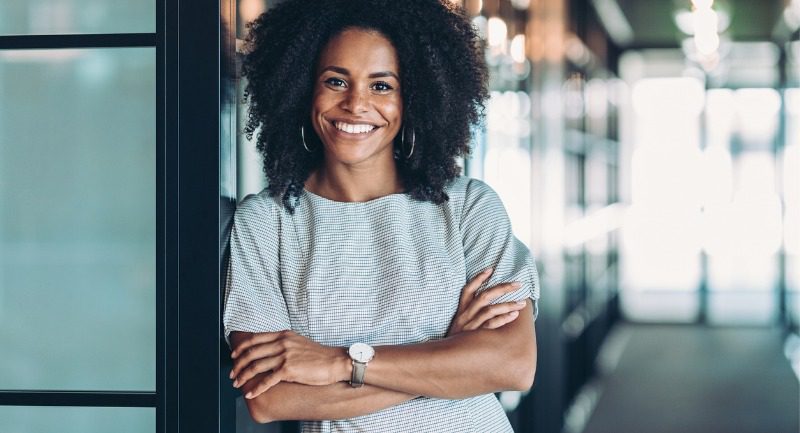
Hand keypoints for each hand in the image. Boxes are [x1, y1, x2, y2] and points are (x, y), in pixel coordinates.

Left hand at [230, 331, 348, 398]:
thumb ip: (282, 343)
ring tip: (237, 384)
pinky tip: (250, 393)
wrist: (334, 362)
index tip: (233, 356)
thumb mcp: (298, 342)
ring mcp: (284, 356)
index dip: (241, 348)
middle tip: (232, 374)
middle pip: (251, 353)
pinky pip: (267, 380)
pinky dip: (256, 387)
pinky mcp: (288, 369)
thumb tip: (268, 351)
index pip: (254, 339)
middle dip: (238, 365)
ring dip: (243, 376)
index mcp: (282, 335)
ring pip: (256, 366)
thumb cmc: (318, 355)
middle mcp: (282, 343)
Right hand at [447, 268, 526, 335]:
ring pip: (490, 309)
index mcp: (461, 310)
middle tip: (518, 284)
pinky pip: (491, 324)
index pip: (467, 290)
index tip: (490, 269)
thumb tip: (489, 304)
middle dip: (503, 288)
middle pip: (484, 296)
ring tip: (522, 303)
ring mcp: (470, 325)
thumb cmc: (457, 340)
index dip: (478, 278)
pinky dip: (503, 318)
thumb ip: (470, 314)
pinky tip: (514, 315)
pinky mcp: (475, 336)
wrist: (445, 357)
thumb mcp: (459, 324)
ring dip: (508, 304)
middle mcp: (465, 315)